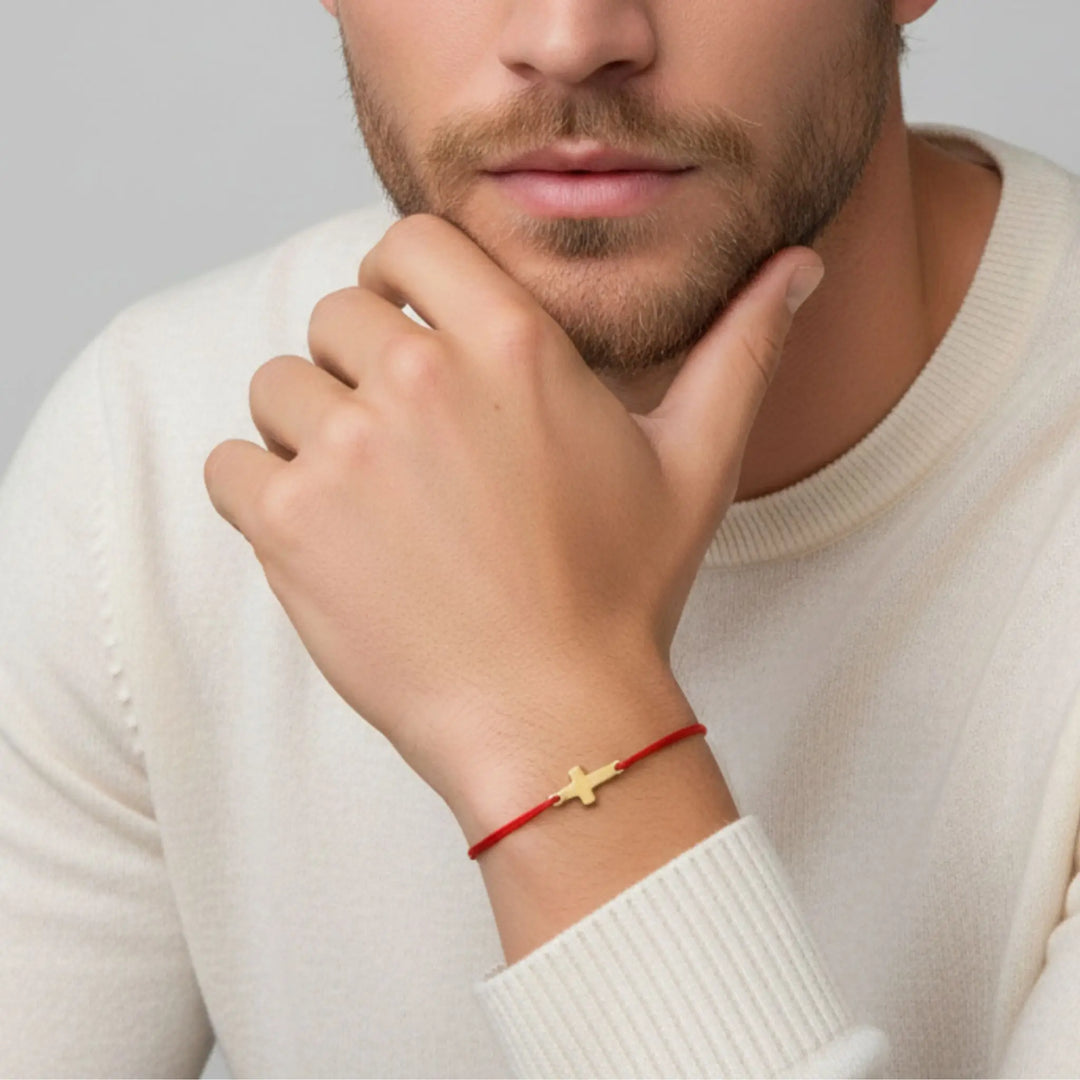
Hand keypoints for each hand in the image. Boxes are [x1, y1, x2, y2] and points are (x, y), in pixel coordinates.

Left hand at [203, 213, 822, 813]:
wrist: (555, 718)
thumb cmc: (621, 593)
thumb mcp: (696, 463)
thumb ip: (741, 350)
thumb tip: (798, 267)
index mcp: (513, 345)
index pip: (407, 243)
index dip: (401, 281)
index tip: (410, 328)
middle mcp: (421, 378)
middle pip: (335, 317)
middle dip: (357, 366)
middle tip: (402, 443)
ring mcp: (346, 450)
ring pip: (277, 388)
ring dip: (307, 432)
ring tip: (369, 501)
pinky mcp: (289, 524)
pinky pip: (229, 463)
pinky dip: (257, 492)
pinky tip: (323, 536)